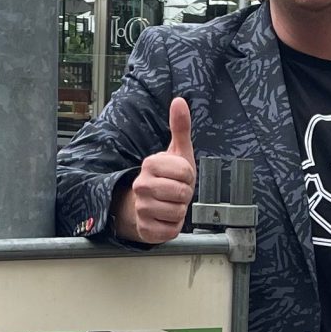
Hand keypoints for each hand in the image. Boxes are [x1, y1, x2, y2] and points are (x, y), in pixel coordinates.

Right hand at [114, 96, 194, 244]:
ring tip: (171, 204)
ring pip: (178, 212)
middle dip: (185, 194)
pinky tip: (165, 218)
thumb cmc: (167, 177)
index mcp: (150, 164)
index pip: (186, 172)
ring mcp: (141, 208)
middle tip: (177, 192)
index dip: (189, 177)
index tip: (181, 177)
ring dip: (180, 211)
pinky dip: (173, 226)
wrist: (148, 204)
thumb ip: (180, 127)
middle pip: (183, 193)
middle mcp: (141, 185)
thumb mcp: (177, 152)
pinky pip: (171, 230)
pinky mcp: (144, 229)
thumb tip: (179, 100)